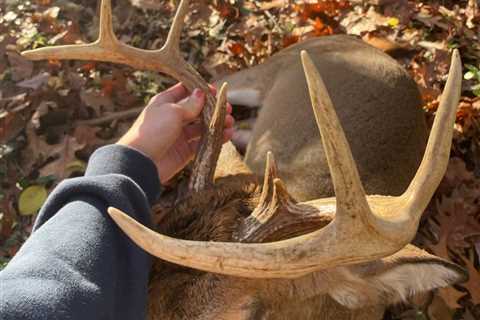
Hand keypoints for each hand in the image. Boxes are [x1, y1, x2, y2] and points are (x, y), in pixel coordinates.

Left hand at [117, 83, 233, 183]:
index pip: (185, 91)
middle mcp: (173, 117)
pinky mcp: (185, 151)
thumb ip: (190, 104)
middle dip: (213, 108)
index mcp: (165, 103)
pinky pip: (203, 142)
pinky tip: (227, 135)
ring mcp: (179, 135)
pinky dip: (215, 138)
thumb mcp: (172, 111)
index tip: (216, 90)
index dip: (200, 90)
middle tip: (228, 108)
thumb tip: (202, 93)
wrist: (141, 163)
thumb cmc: (153, 131)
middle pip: (197, 109)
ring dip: (217, 123)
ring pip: (202, 127)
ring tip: (230, 122)